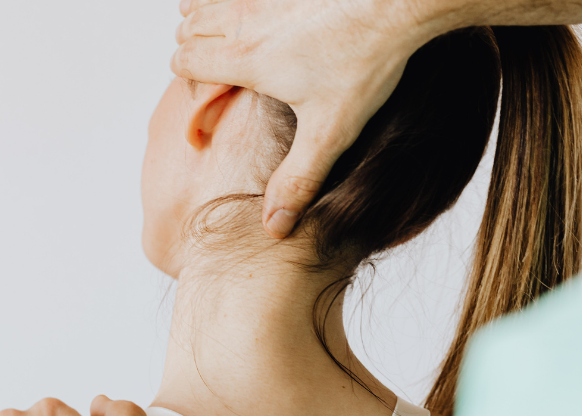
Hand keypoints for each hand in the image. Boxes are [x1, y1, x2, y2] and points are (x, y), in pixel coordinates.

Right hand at [172, 0, 449, 236]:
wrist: (397, 4)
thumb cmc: (365, 62)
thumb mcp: (330, 132)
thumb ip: (298, 180)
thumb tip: (274, 227)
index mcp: (246, 59)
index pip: (184, 62)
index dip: (190, 80)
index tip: (213, 95)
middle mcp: (245, 21)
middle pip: (188, 28)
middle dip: (195, 50)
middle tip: (223, 72)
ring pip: (206, 1)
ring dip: (208, 19)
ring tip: (232, 41)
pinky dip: (234, 0)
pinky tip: (260, 15)